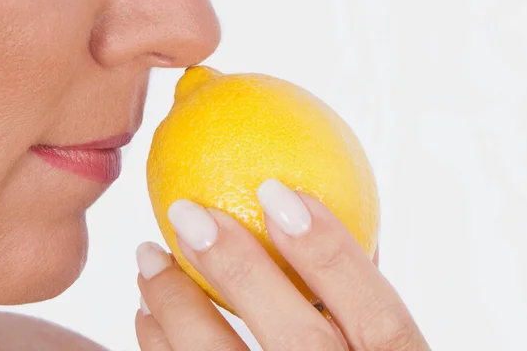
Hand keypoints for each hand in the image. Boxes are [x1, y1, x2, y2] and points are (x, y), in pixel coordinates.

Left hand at [135, 179, 428, 349]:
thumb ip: (358, 308)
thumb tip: (315, 221)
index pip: (380, 319)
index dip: (331, 252)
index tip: (276, 191)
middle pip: (299, 342)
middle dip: (240, 270)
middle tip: (187, 214)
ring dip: (180, 311)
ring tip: (149, 259)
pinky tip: (145, 317)